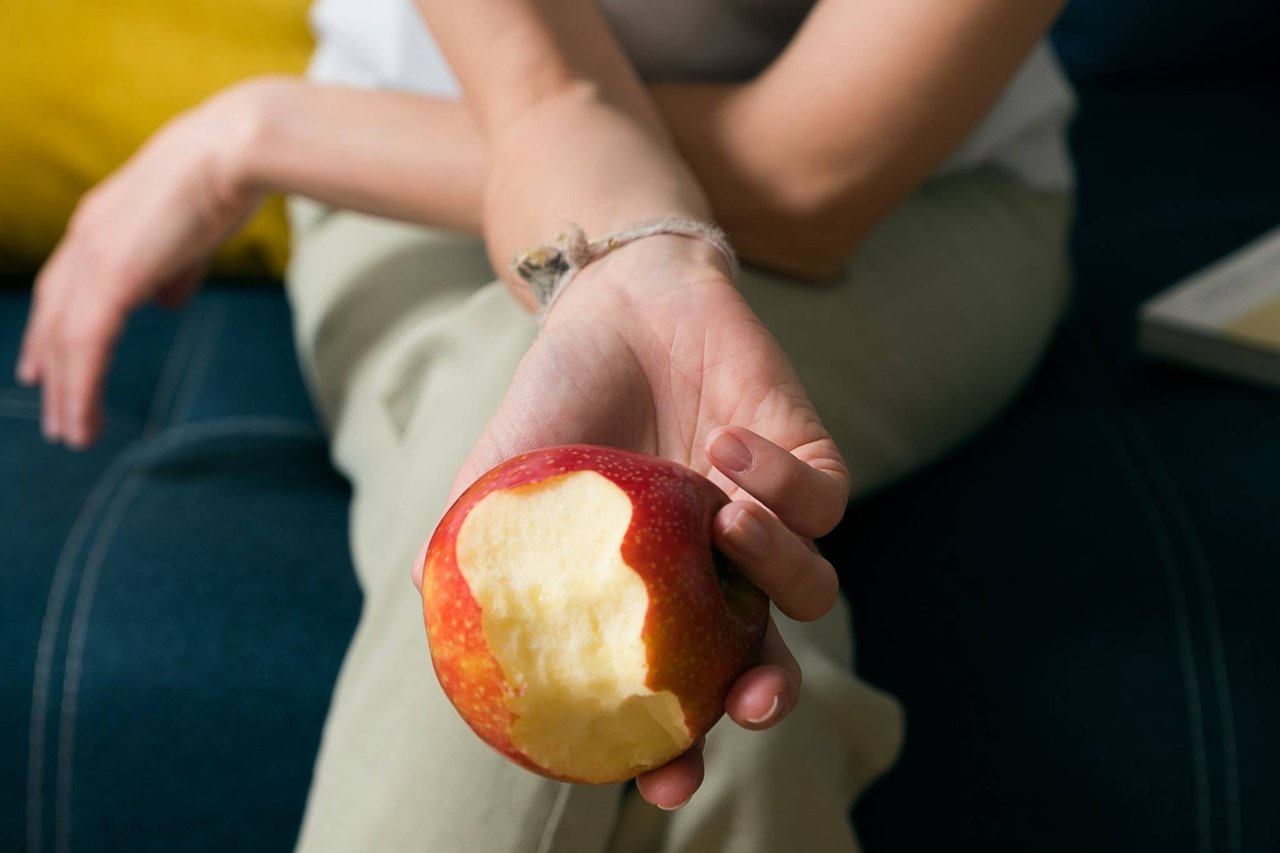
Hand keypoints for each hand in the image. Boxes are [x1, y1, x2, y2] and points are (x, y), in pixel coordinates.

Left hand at [15, 81, 272, 447]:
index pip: (63, 285)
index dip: (51, 327)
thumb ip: (175, 269)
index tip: (45, 363)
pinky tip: (85, 416)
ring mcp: (95, 256)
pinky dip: (81, 386)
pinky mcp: (113, 276)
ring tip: (71, 432)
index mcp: (102, 222)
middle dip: (49, 365)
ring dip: (66, 391)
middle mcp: (86, 237)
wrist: (234, 149)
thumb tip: (165, 303)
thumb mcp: (193, 230)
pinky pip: (86, 345)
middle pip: (52, 315)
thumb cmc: (227, 178)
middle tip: (52, 411)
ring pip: (64, 339)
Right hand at [417, 236, 847, 808]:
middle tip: (745, 703)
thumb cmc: (556, 400)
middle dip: (764, 694)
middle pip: (765, 663)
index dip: (677, 748)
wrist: (610, 303)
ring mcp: (770, 516)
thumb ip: (478, 551)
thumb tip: (437, 628)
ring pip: (813, 586)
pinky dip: (784, 482)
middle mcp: (718, 571)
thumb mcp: (501, 479)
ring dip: (774, 565)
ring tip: (716, 514)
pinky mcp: (806, 456)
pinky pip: (827, 498)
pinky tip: (725, 443)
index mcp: (653, 595)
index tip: (665, 782)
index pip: (678, 695)